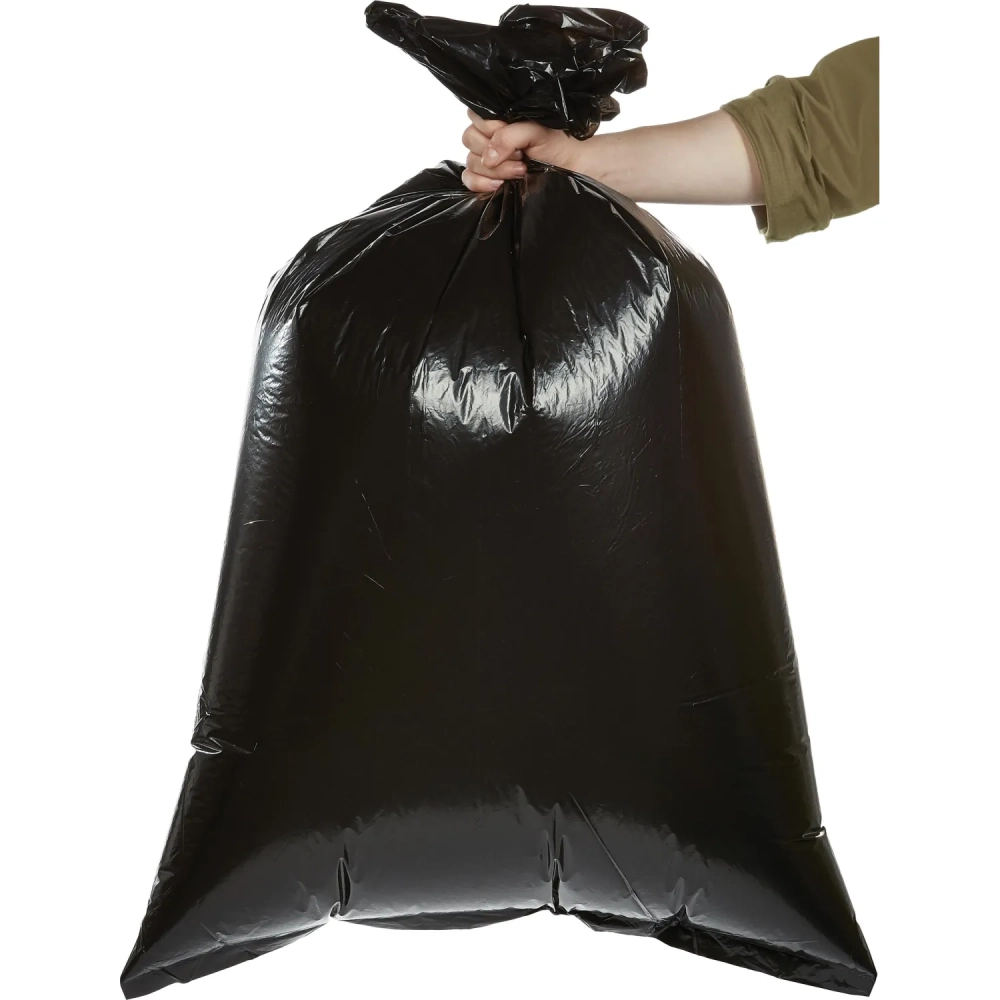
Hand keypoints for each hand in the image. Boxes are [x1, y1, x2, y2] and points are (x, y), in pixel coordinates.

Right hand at [460, 108, 582, 192]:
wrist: (571, 167)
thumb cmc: (557, 143)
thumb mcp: (537, 130)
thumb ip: (510, 136)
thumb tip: (488, 158)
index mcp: (500, 116)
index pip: (476, 116)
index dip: (491, 128)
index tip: (515, 139)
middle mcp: (490, 135)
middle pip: (470, 139)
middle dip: (495, 152)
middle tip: (521, 156)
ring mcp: (487, 158)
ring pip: (470, 161)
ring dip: (495, 169)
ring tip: (520, 170)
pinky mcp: (487, 178)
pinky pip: (468, 179)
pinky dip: (480, 183)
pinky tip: (500, 185)